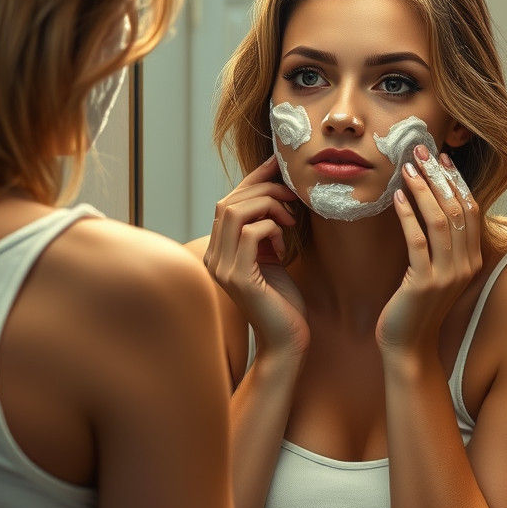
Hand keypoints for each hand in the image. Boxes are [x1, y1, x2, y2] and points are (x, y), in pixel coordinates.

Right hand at [204, 155, 309, 357]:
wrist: (287, 340)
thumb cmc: (283, 300)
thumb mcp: (271, 255)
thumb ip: (264, 228)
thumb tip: (273, 188)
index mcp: (218, 250)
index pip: (227, 202)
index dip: (253, 179)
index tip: (279, 167)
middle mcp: (213, 258)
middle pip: (229, 201)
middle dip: (265, 190)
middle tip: (293, 200)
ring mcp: (222, 268)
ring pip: (236, 212)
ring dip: (269, 206)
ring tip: (290, 221)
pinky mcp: (238, 278)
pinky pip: (250, 233)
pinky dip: (272, 229)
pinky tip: (284, 246)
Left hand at [376, 149, 481, 352]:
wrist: (409, 347)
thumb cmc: (416, 308)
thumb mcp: (435, 272)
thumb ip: (439, 245)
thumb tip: (429, 206)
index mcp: (472, 260)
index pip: (470, 210)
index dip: (456, 181)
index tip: (441, 158)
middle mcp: (465, 265)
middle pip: (458, 209)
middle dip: (439, 177)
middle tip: (421, 152)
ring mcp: (447, 275)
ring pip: (441, 221)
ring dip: (423, 190)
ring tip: (407, 169)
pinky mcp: (424, 283)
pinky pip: (418, 241)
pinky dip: (408, 216)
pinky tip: (398, 198)